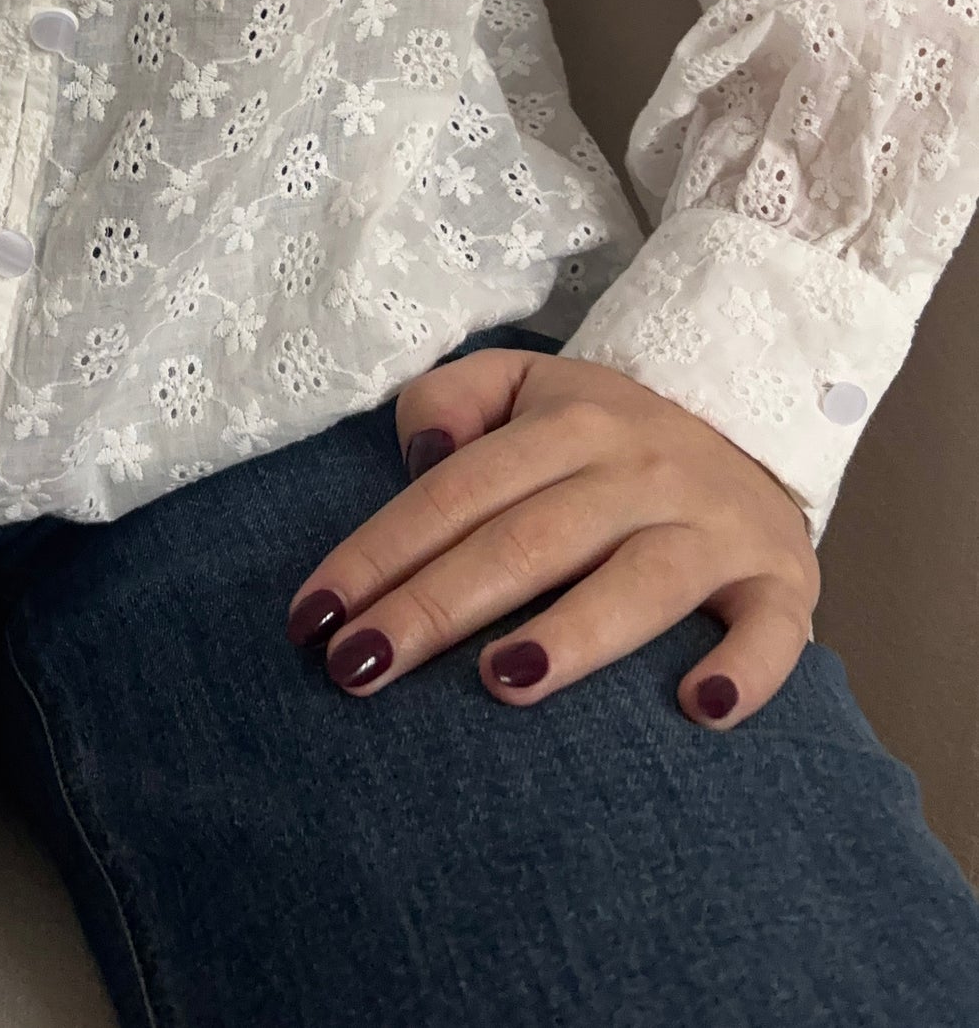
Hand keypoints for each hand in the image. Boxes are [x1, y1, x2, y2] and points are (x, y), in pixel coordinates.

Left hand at [284, 348, 820, 728]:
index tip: (312, 616)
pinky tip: (700, 709)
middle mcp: (640, 470)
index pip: (456, 490)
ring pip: (639, 582)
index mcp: (569, 423)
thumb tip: (421, 452)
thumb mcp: (528, 384)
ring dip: (572, 633)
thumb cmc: (610, 433)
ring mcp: (714, 528)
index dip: (379, 551)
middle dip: (435, 606)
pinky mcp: (782, 582)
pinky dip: (744, 670)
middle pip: (525, 542)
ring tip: (501, 681)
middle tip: (358, 668)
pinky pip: (772, 631)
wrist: (758, 426)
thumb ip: (454, 399)